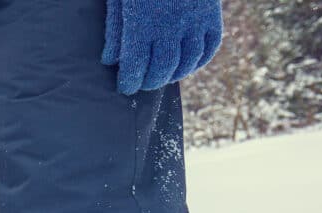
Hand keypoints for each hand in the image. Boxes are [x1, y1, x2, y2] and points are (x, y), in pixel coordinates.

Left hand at [102, 0, 222, 94]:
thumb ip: (116, 29)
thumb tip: (110, 60)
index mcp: (143, 22)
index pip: (135, 65)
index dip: (130, 81)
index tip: (124, 88)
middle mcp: (171, 27)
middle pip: (162, 69)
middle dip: (150, 82)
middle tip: (142, 84)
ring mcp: (194, 22)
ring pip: (186, 62)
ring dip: (174, 76)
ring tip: (162, 78)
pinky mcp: (211, 15)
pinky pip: (209, 48)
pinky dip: (198, 62)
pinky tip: (187, 66)